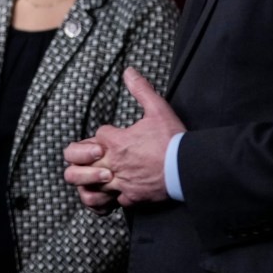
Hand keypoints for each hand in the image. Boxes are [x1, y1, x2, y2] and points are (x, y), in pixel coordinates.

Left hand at [64, 67, 180, 208]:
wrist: (190, 168)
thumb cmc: (174, 140)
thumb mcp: (158, 109)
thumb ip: (141, 90)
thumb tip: (129, 72)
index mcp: (116, 142)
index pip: (98, 136)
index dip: (105, 135)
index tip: (115, 135)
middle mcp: (114, 163)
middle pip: (82, 163)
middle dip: (84, 158)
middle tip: (96, 157)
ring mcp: (122, 182)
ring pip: (94, 186)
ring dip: (97, 180)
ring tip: (103, 176)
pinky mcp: (133, 197)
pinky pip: (115, 201)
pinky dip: (117, 197)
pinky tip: (122, 192)